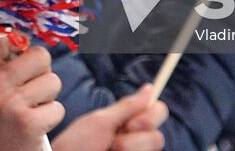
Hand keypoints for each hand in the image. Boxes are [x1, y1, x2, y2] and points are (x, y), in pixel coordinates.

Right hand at [0, 37, 63, 150]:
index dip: (21, 45)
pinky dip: (51, 118)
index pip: (7, 38)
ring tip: (32, 109)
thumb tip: (26, 37)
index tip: (20, 59)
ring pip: (53, 82)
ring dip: (48, 98)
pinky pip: (58, 108)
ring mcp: (12, 103)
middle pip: (41, 55)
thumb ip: (4, 64)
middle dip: (43, 72)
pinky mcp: (29, 123)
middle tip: (31, 89)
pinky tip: (36, 125)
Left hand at [52, 85, 167, 150]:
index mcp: (129, 124)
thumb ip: (126, 107)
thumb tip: (150, 89)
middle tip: (114, 143)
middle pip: (158, 137)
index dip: (151, 115)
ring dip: (128, 149)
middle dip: (135, 139)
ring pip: (153, 147)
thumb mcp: (100, 122)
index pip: (158, 112)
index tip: (130, 122)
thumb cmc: (76, 145)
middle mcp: (135, 141)